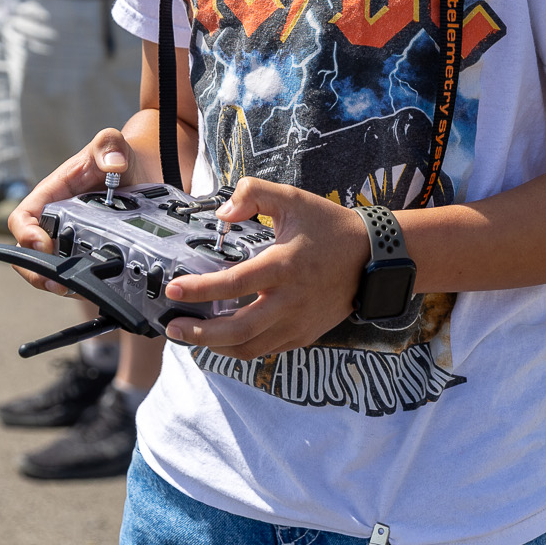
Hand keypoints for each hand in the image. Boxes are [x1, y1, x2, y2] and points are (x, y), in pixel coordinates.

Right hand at [7, 128, 140, 296]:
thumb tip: (115, 164)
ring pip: (53, 271)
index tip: (42, 245)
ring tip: (78, 290)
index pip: (22, 219)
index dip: (25, 235)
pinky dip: (85, 287)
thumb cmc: (117, 156)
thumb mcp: (111, 144)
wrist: (140, 172)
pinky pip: (80, 276)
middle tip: (56, 284)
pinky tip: (99, 291)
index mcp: (50, 196)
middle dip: (37, 272)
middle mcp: (55, 223)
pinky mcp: (90, 255)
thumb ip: (109, 144)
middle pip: (30, 254)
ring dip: (61, 284)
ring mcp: (71, 242)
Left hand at [160, 180, 371, 359]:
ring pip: (249, 348)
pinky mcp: (304, 335)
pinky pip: (266, 350)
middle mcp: (290, 300)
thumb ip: (253, 194)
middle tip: (172, 328)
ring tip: (192, 336)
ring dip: (215, 346)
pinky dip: (240, 349)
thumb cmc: (329, 226)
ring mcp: (298, 322)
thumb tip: (222, 214)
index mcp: (283, 265)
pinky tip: (223, 339)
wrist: (373, 257)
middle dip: (199, 333)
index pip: (233, 284)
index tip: (173, 290)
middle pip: (237, 330)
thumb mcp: (292, 198)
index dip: (199, 289)